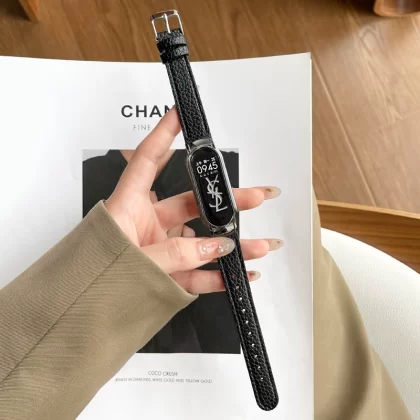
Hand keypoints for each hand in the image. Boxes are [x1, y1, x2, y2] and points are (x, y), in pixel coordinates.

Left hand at [105, 108, 281, 293]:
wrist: (79, 315)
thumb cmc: (91, 278)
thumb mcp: (132, 260)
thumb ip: (176, 254)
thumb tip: (216, 247)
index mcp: (128, 207)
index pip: (146, 161)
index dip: (163, 135)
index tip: (180, 115)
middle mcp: (147, 224)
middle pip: (192, 203)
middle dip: (226, 200)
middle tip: (255, 196)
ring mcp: (160, 250)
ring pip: (203, 241)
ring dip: (234, 245)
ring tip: (262, 245)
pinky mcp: (168, 274)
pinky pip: (199, 272)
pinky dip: (221, 275)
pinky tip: (242, 272)